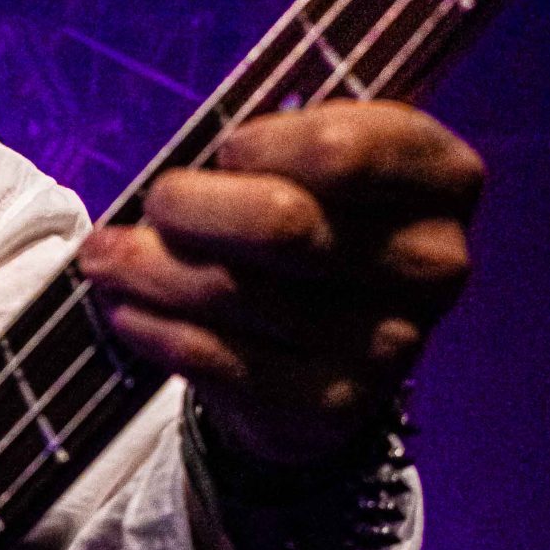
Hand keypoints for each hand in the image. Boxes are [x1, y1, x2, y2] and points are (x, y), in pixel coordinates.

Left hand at [78, 100, 483, 467]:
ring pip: (234, 294)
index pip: (344, 151)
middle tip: (153, 204)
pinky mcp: (331, 405)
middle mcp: (433, 263)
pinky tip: (125, 309)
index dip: (264, 144)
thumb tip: (176, 179)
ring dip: (148, 270)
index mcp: (443, 178)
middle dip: (190, 207)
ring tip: (106, 258)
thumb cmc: (317, 225)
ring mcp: (388, 344)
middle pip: (281, 225)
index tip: (226, 150)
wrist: (334, 349)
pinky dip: (154, 328)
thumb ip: (273, 150)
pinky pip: (215, 358)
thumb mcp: (317, 166)